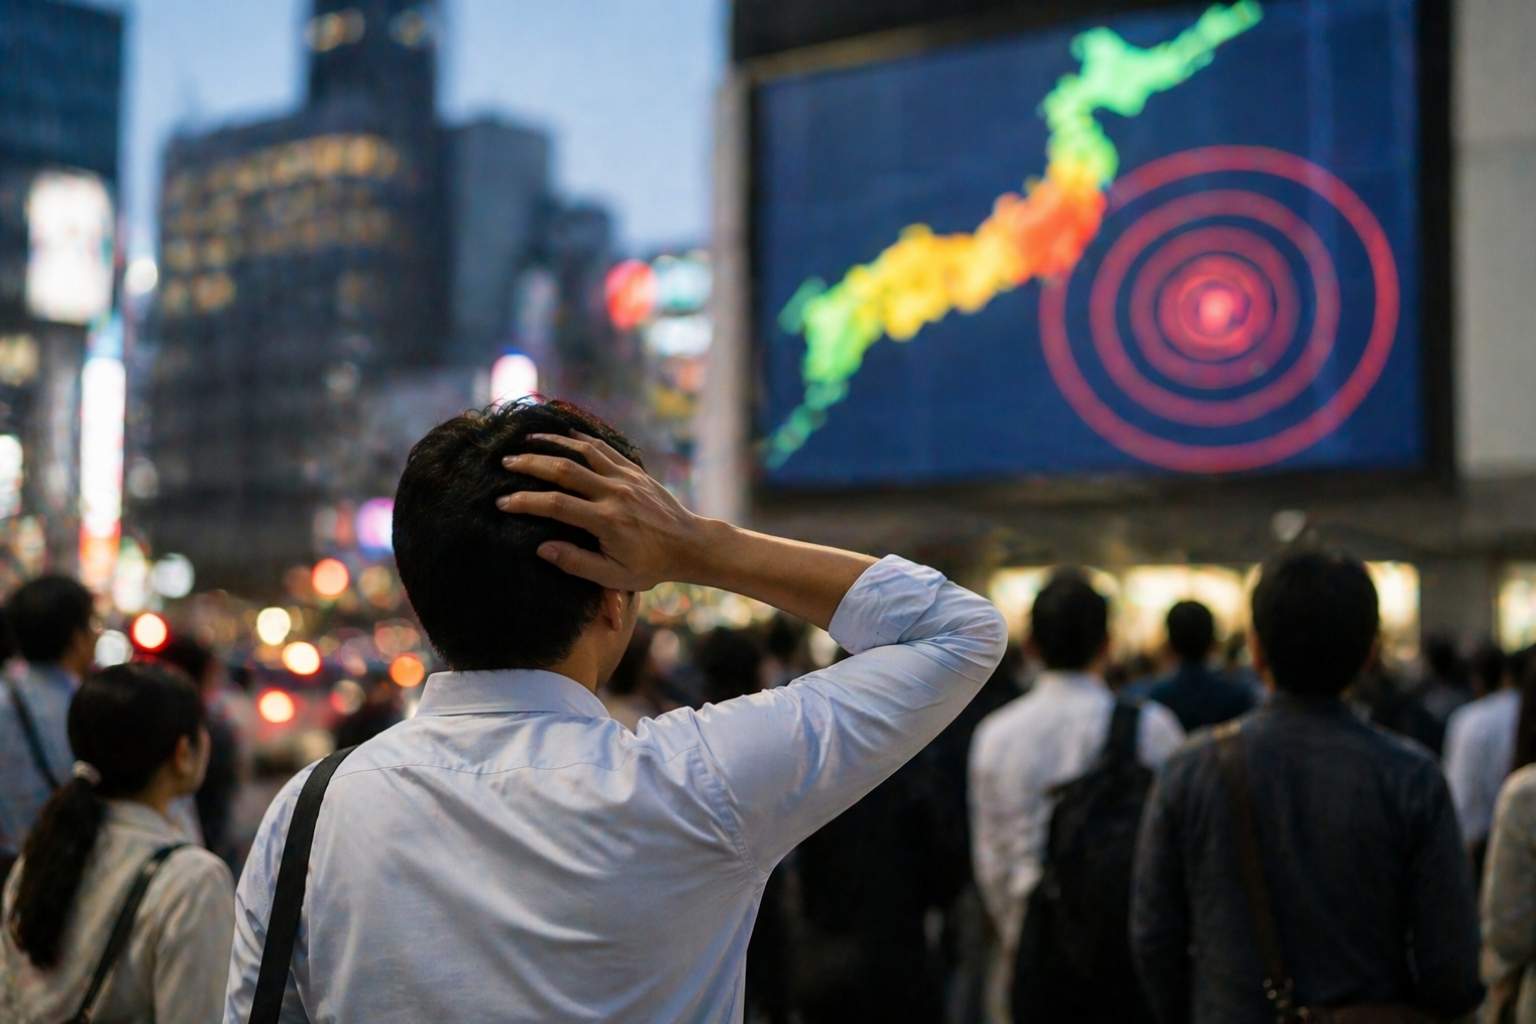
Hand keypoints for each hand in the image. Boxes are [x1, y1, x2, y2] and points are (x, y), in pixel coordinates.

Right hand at [496, 432, 712, 590]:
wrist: (689, 545)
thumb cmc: (649, 566)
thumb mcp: (614, 576)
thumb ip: (576, 563)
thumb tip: (541, 548)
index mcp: (606, 522)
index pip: (556, 506)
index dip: (525, 502)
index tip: (502, 502)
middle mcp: (614, 494)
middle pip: (564, 470)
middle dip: (531, 464)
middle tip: (505, 462)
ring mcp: (626, 478)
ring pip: (583, 451)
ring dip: (552, 443)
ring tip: (526, 441)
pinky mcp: (635, 471)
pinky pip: (603, 448)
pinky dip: (580, 439)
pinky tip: (563, 434)